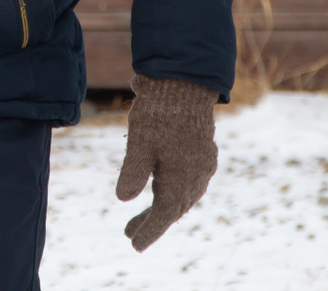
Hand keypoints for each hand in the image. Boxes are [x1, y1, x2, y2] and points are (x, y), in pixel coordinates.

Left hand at [115, 74, 219, 250]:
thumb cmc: (159, 112)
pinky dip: (175, 190)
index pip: (164, 215)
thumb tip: (123, 199)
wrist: (186, 81)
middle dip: (153, 221)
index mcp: (181, 180)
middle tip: (130, 232)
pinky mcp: (204, 153)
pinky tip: (164, 187)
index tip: (134, 245)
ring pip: (184, 195)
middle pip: (174, 208)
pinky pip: (190, 181)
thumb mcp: (140, 143)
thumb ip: (133, 172)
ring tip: (144, 215)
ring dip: (164, 206)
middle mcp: (196, 177)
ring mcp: (203, 165)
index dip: (149, 231)